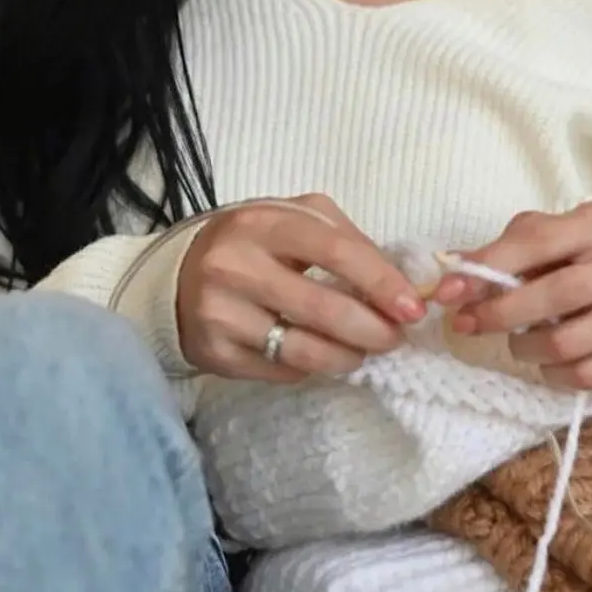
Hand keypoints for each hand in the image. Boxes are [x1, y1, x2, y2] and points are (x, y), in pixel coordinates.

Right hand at [176, 194, 425, 383]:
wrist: (178, 276)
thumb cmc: (252, 243)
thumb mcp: (293, 220)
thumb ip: (345, 240)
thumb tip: (400, 282)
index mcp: (264, 222)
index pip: (335, 252)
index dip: (381, 281)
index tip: (413, 306)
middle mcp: (237, 266)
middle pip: (323, 308)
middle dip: (372, 329)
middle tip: (395, 337)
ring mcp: (222, 313)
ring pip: (304, 349)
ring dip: (347, 356)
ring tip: (362, 351)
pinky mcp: (215, 354)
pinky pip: (281, 371)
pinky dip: (312, 367)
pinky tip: (320, 354)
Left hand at [432, 201, 591, 390]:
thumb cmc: (590, 257)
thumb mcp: (553, 237)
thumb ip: (506, 251)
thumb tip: (450, 278)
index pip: (538, 240)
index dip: (488, 268)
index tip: (448, 293)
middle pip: (556, 296)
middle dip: (501, 315)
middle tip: (469, 325)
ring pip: (568, 344)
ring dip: (526, 348)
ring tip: (519, 343)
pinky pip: (589, 376)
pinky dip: (555, 374)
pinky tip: (550, 361)